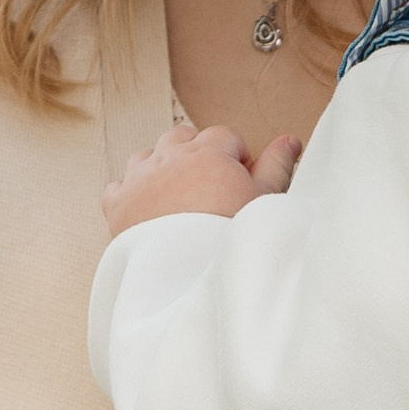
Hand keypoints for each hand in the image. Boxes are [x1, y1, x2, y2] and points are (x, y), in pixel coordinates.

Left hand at [103, 117, 301, 236]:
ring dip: (162, 166)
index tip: (239, 181)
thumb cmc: (232, 236)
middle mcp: (169, 157)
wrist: (189, 274)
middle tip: (211, 186)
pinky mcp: (118, 204)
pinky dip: (131, 193)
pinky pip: (118, 186)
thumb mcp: (264, 199)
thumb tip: (290, 140)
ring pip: (148, 154)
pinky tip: (147, 210)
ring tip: (179, 195)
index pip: (224, 136)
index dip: (235, 157)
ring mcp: (140, 178)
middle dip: (197, 153)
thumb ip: (277, 165)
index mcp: (208, 152)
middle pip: (183, 136)